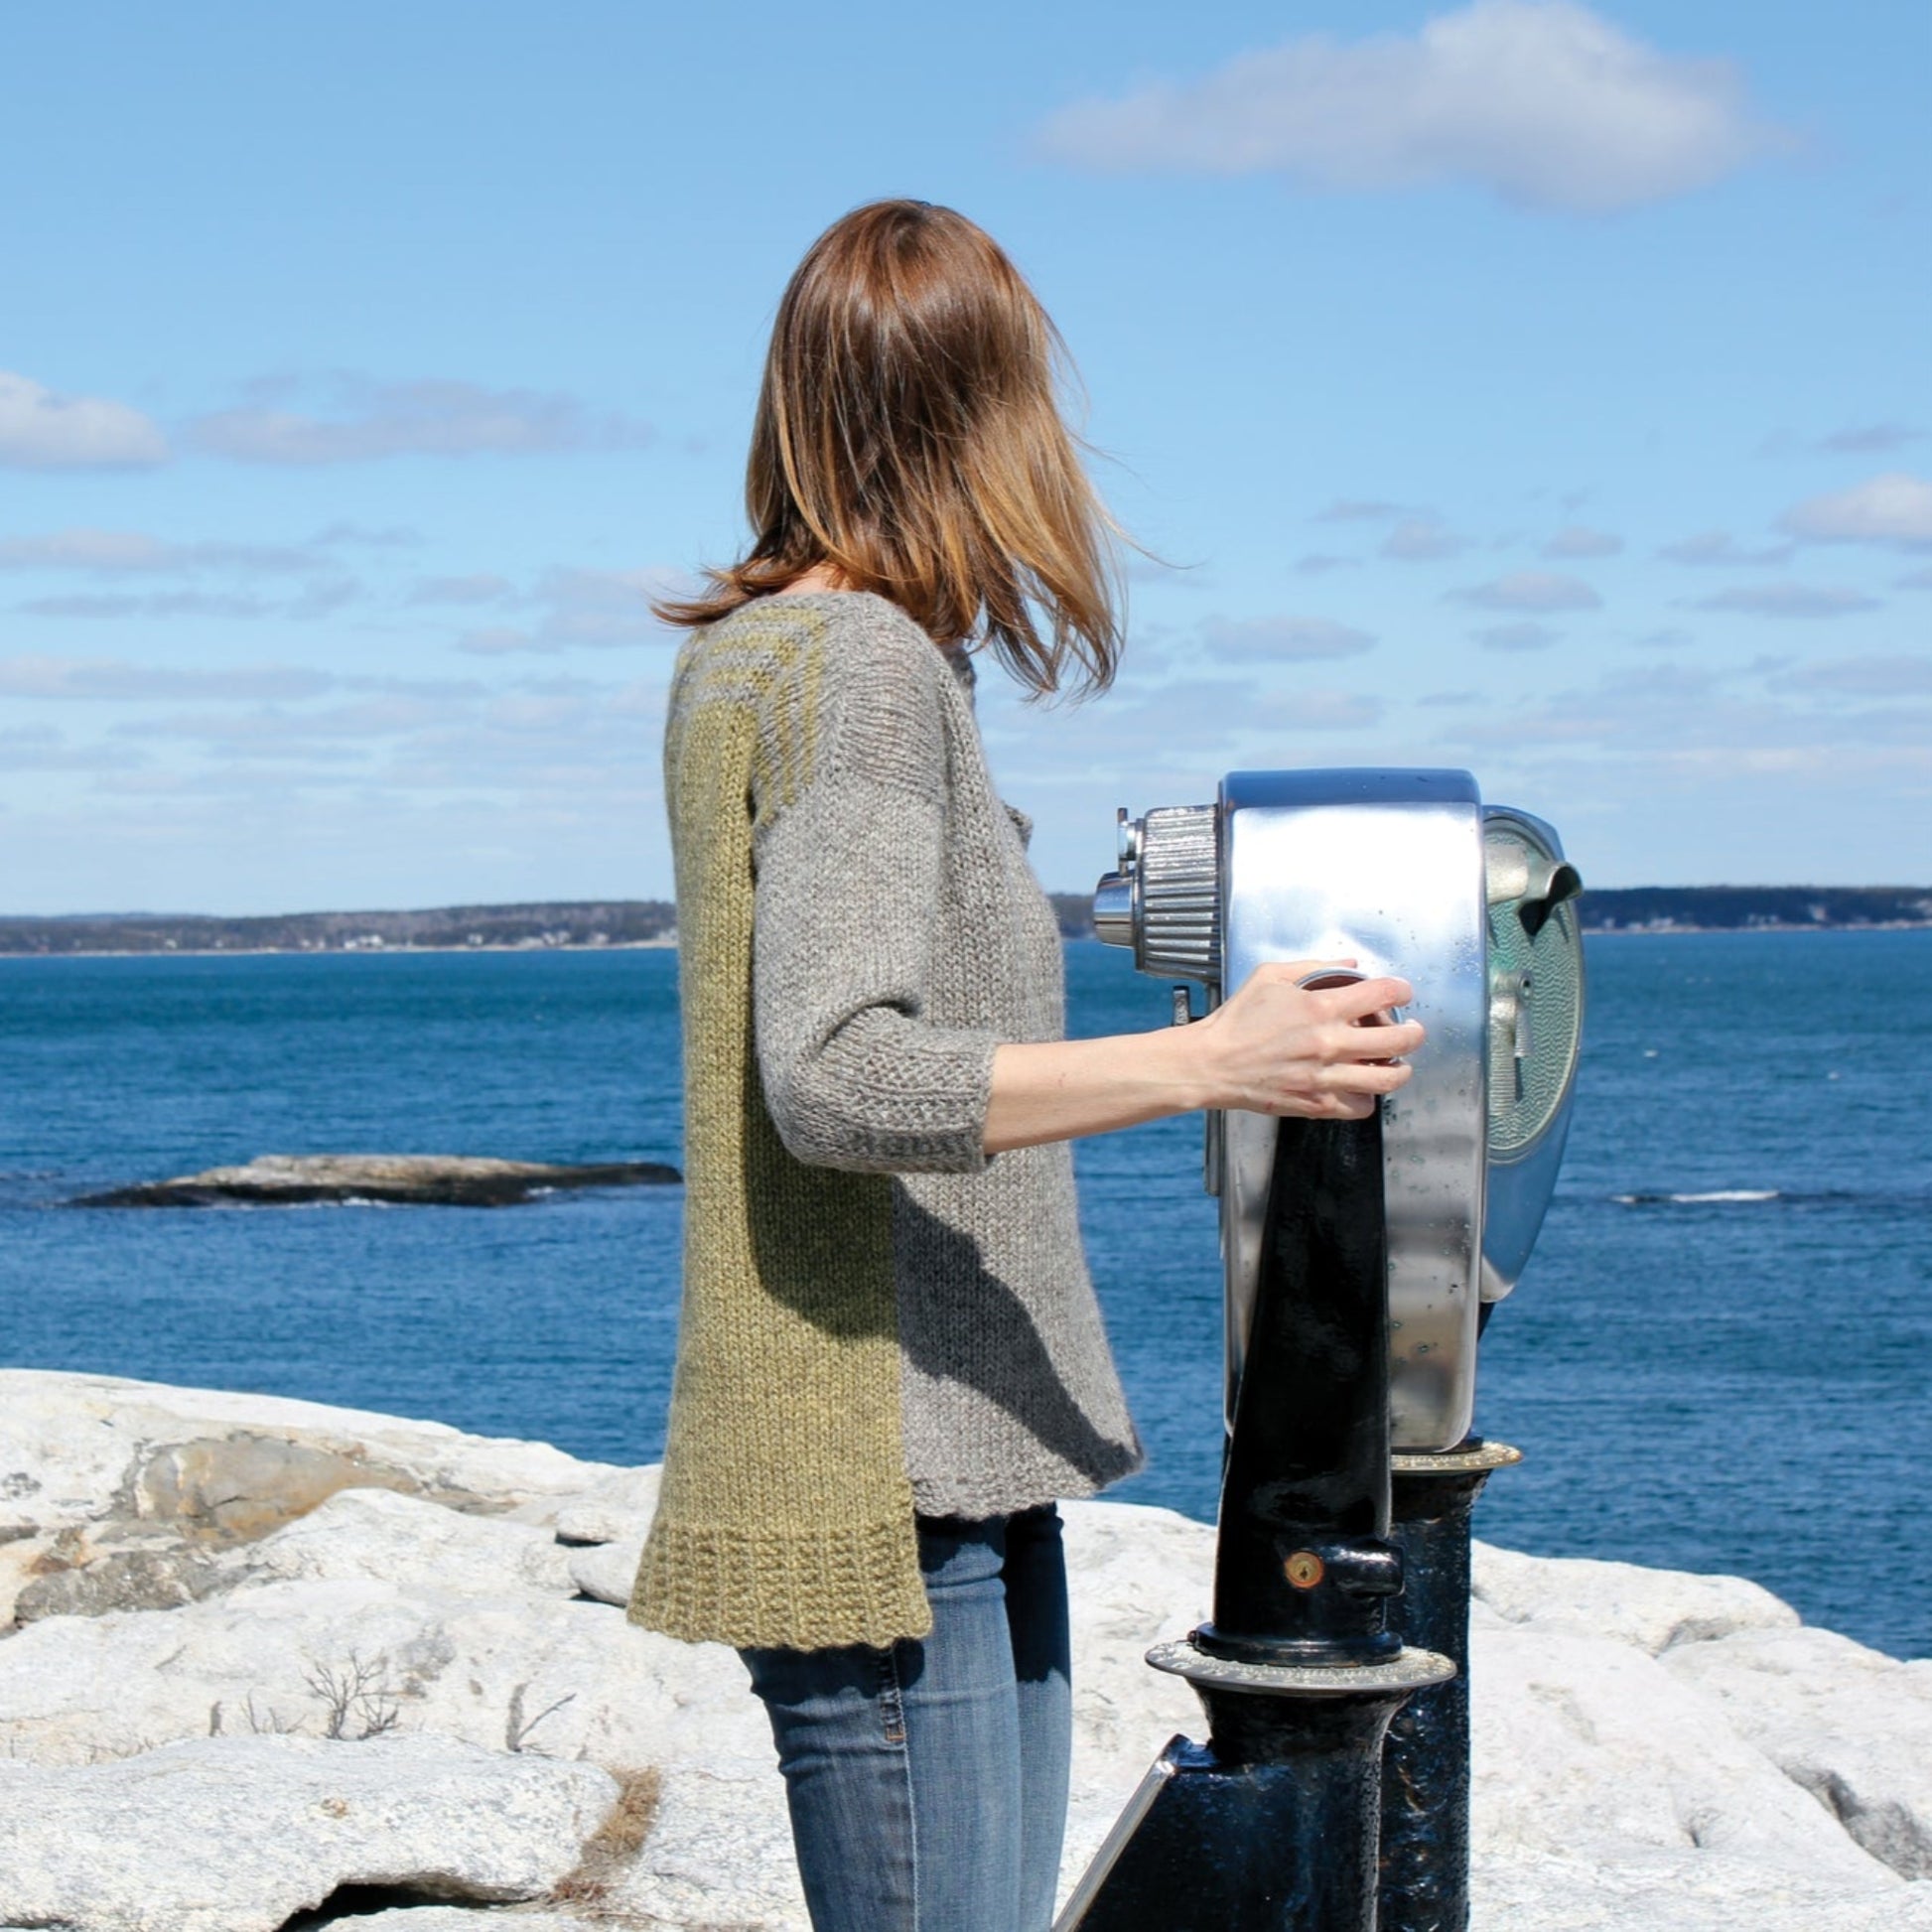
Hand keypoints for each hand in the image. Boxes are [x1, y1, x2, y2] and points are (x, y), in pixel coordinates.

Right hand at [1181, 958, 1424, 1120]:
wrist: (1212, 1064)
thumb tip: (1350, 964)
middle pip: (1398, 1040)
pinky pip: (1360, 1107)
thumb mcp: (1269, 976)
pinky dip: (1368, 1097)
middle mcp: (1329, 1044)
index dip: (1401, 989)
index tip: (1403, 992)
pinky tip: (1361, 1086)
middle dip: (1414, 1032)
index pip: (1382, 994)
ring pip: (1387, 1078)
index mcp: (1320, 1008)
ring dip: (1401, 1069)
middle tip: (1412, 1029)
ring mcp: (1325, 1078)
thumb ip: (1313, 966)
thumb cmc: (1236, 1021)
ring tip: (1398, 1063)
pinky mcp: (1316, 1104)